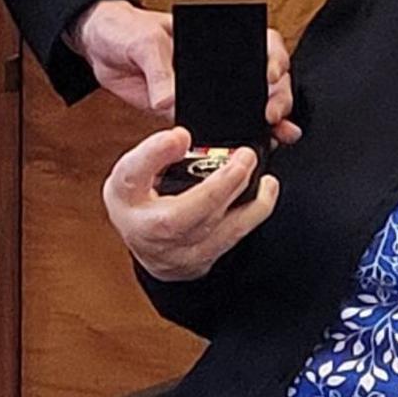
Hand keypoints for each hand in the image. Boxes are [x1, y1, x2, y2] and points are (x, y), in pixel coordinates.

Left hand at [64, 0, 300, 139]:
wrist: (99, 45)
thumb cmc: (125, 29)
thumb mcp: (143, 41)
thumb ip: (158, 69)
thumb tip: (168, 101)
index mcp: (216, 38)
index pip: (262, 43)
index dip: (275, 57)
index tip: (269, 74)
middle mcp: (219, 65)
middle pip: (266, 78)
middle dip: (278, 95)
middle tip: (270, 111)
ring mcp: (208, 90)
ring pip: (250, 105)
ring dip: (269, 120)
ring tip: (276, 132)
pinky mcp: (189, 111)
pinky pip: (218, 126)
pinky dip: (235, 137)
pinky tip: (251, 146)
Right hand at [103, 127, 277, 282]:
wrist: (144, 246)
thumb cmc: (137, 205)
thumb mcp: (130, 173)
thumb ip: (152, 152)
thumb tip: (181, 137)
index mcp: (131, 205)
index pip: (138, 178)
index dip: (158, 154)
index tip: (181, 136)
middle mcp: (157, 234)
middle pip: (197, 209)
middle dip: (228, 181)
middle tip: (246, 156)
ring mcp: (185, 253)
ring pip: (224, 231)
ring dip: (253, 203)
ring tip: (267, 182)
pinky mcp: (205, 260)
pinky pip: (234, 240)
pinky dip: (253, 216)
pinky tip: (263, 197)